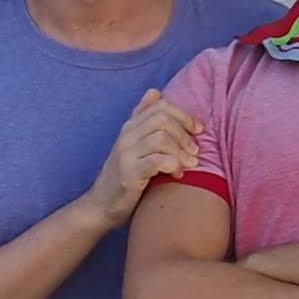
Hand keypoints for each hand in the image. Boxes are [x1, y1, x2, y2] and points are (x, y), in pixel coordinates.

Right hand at [86, 88, 202, 227]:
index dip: (184, 115)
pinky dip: (173, 165)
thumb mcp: (133, 144)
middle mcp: (126, 136)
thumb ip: (143, 119)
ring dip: (181, 151)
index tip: (198, 130)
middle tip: (195, 150)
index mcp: (130, 126)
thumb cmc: (124, 176)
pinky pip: (157, 161)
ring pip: (161, 138)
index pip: (160, 105)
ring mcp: (126, 154)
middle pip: (162, 118)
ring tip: (189, 164)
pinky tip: (177, 174)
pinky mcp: (129, 174)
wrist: (100, 206)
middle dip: (185, 133)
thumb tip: (155, 92)